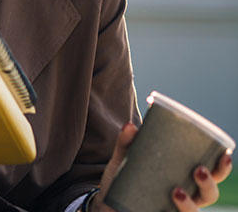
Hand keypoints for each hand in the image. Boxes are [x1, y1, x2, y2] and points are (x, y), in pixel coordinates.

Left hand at [92, 124, 233, 210]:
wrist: (105, 200)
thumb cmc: (123, 177)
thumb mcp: (124, 158)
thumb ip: (126, 142)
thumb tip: (130, 126)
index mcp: (183, 177)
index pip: (211, 174)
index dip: (222, 167)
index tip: (224, 154)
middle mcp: (184, 196)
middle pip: (209, 195)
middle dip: (209, 183)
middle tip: (199, 169)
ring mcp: (172, 210)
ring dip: (189, 204)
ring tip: (176, 191)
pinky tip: (164, 208)